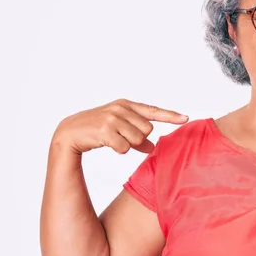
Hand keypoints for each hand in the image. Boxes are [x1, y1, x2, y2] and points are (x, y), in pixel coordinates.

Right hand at [52, 98, 188, 154]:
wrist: (69, 133)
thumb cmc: (97, 130)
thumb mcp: (119, 130)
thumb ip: (138, 137)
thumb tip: (153, 148)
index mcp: (126, 105)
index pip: (153, 111)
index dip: (170, 116)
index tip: (186, 119)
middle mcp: (120, 108)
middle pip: (147, 130)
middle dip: (137, 138)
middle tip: (119, 136)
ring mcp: (112, 118)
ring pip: (137, 139)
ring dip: (127, 145)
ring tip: (112, 139)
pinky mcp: (104, 130)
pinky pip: (124, 147)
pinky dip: (118, 149)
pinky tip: (106, 143)